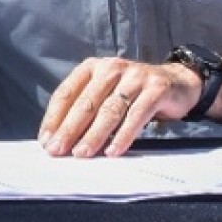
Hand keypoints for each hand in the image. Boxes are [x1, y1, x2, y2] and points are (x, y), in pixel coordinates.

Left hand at [39, 56, 201, 157]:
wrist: (177, 83)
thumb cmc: (132, 92)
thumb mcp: (106, 92)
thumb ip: (86, 108)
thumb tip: (59, 138)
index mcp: (92, 67)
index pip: (66, 93)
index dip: (54, 118)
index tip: (45, 140)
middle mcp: (111, 68)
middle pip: (86, 102)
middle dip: (69, 129)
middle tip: (58, 151)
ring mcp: (135, 77)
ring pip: (109, 110)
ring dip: (94, 135)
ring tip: (82, 153)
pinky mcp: (156, 89)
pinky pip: (136, 115)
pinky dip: (123, 135)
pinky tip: (113, 151)